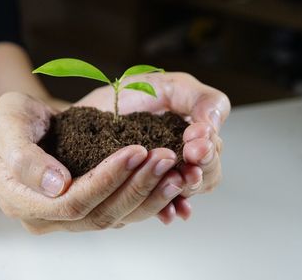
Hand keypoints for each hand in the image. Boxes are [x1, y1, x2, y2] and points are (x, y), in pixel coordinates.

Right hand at [0, 92, 188, 232]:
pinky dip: (146, 198)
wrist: (16, 127)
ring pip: (114, 218)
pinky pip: (119, 211)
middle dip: (136, 187)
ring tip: (175, 171)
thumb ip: (25, 157)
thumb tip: (58, 185)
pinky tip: (167, 179)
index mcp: (21, 201)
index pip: (71, 202)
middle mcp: (46, 218)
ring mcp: (67, 217)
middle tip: (165, 158)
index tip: (135, 150)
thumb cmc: (8, 122)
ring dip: (148, 196)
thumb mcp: (7, 127)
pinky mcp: (86, 209)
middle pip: (98, 215)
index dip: (107, 180)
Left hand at [76, 72, 230, 222]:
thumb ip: (202, 100)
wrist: (86, 110)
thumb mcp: (170, 87)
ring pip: (182, 192)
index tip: (196, 136)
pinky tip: (169, 213)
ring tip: (178, 179)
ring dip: (184, 187)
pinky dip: (165, 210)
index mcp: (191, 140)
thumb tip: (215, 124)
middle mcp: (179, 163)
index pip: (213, 152)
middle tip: (192, 153)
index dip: (209, 147)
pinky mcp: (133, 193)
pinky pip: (153, 209)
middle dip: (202, 166)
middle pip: (205, 177)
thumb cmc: (127, 96)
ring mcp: (158, 180)